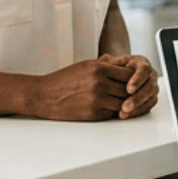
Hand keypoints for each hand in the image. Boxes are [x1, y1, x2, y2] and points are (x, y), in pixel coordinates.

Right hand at [24, 55, 140, 120]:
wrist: (44, 95)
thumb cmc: (64, 79)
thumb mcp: (85, 66)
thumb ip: (106, 65)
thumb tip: (125, 65)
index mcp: (98, 68)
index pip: (128, 74)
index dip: (132, 79)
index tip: (131, 81)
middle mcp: (99, 83)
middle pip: (128, 89)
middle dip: (131, 92)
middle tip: (131, 94)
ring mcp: (97, 99)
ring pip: (123, 103)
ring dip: (124, 104)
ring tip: (121, 102)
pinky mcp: (94, 113)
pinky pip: (113, 113)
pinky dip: (114, 112)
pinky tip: (109, 108)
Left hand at [107, 54, 158, 117]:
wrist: (117, 74)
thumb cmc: (114, 67)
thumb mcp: (111, 62)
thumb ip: (110, 62)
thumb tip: (105, 60)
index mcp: (142, 63)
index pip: (144, 70)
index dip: (138, 80)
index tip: (129, 89)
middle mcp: (150, 75)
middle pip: (149, 87)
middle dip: (137, 98)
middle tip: (125, 106)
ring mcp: (152, 87)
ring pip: (150, 98)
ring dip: (137, 107)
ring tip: (123, 113)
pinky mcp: (150, 98)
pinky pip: (148, 106)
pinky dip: (138, 112)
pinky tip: (127, 115)